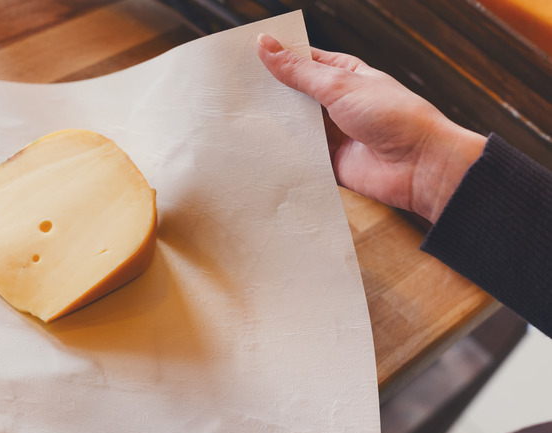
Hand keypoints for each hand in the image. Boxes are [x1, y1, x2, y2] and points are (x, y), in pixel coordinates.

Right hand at [256, 33, 485, 222]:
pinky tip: (261, 152)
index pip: (302, 61)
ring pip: (295, 128)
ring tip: (241, 120)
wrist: (420, 166)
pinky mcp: (329, 163)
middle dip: (270, 95)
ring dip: (275, 126)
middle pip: (294, 96)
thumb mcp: (339, 86)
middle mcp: (336, 103)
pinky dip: (285, 155)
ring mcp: (333, 134)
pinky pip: (301, 158)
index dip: (276, 58)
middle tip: (234, 92)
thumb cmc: (394, 117)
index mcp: (343, 75)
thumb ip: (299, 71)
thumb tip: (266, 44)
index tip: (245, 58)